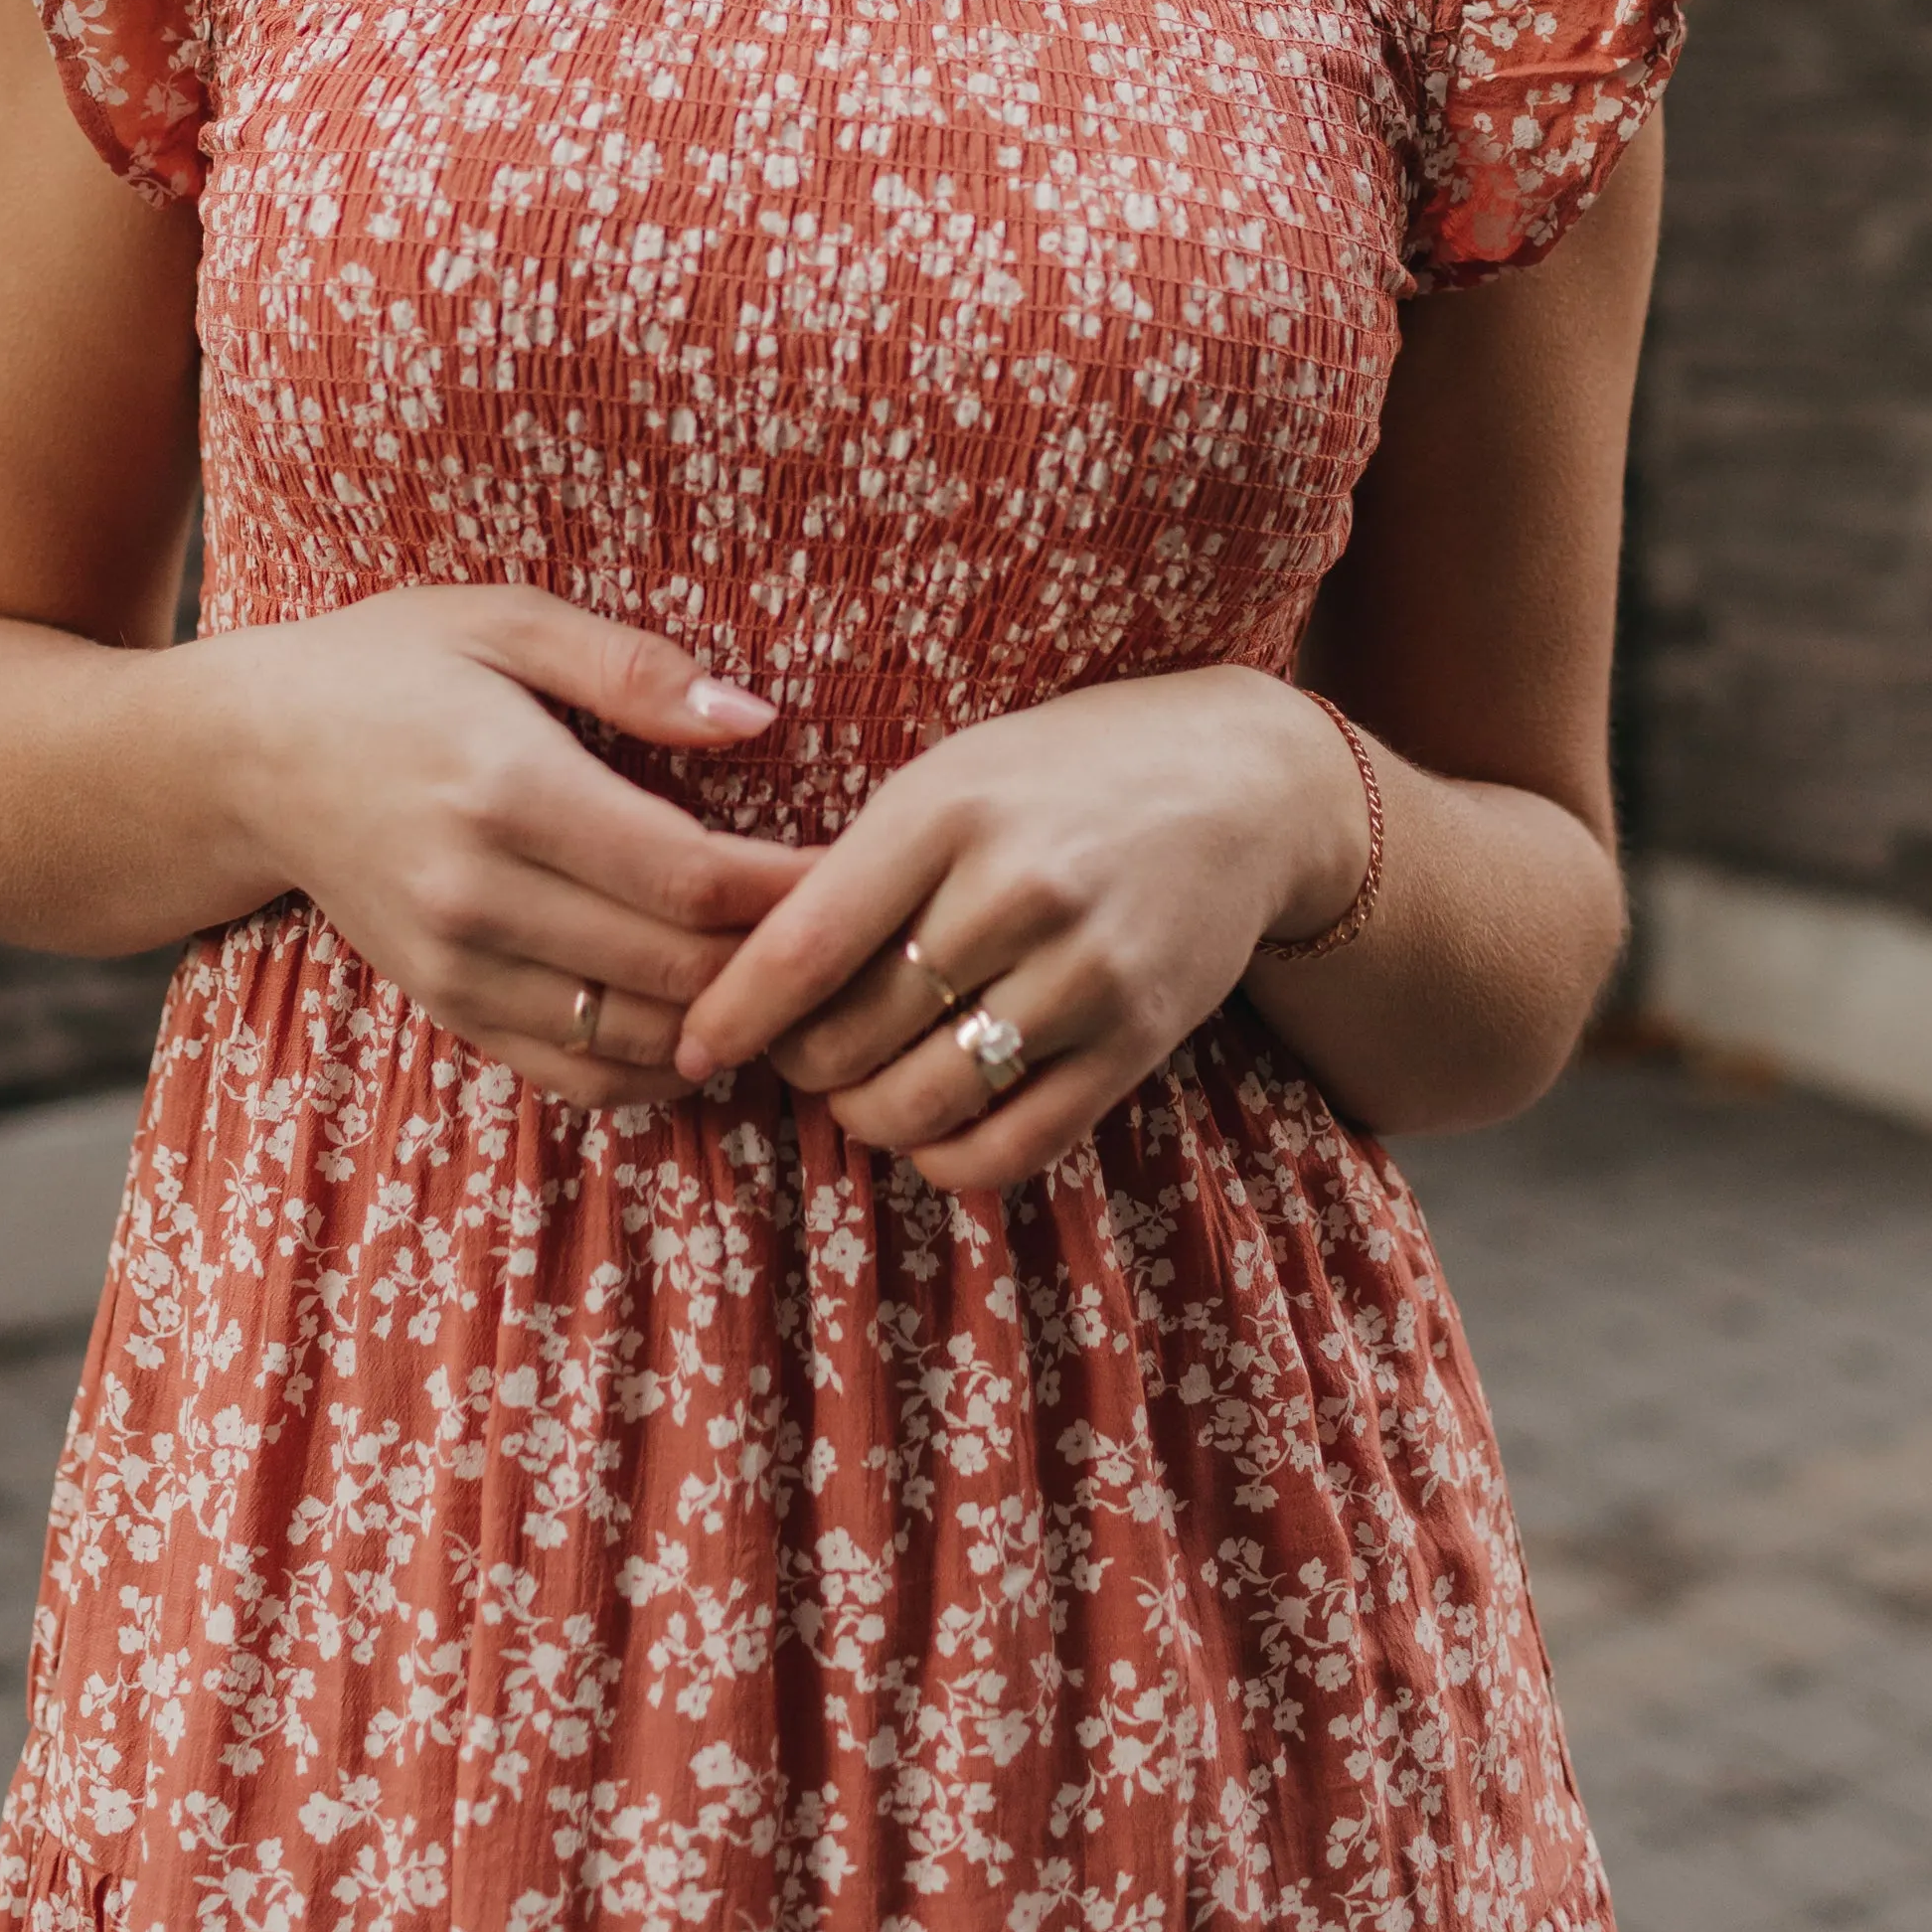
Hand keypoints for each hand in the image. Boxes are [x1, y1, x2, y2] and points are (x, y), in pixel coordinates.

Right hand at [215, 584, 805, 1103]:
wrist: (248, 756)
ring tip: (804, 980)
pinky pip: (579, 1073)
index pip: (690, 876)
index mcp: (510, 790)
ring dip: (733, 1020)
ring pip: (640, 1036)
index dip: (793, 889)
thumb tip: (759, 719)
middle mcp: (482, 897)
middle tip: (861, 929)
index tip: (865, 865)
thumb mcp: (503, 622)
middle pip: (679, 968)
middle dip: (783, 960)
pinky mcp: (449, 1007)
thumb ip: (633, 669)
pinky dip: (662, 1066)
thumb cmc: (386, 666)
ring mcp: (461, 968)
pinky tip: (712, 1022)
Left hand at [671, 667, 1371, 1187]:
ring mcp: (1084, 973)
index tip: (693, 1046)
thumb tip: (741, 977)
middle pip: (853, 1036)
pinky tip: (929, 1122)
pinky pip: (1011, 1147)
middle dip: (799, 1064)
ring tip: (856, 1086)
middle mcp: (1017, 890)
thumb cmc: (1059, 776)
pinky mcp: (1136, 1041)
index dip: (733, 1013)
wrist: (1239, 784)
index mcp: (946, 808)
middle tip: (793, 1052)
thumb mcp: (949, 778)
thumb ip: (858, 868)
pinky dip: (945, 1156)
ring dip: (864, 1115)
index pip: (806, 942)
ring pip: (922, 1102)